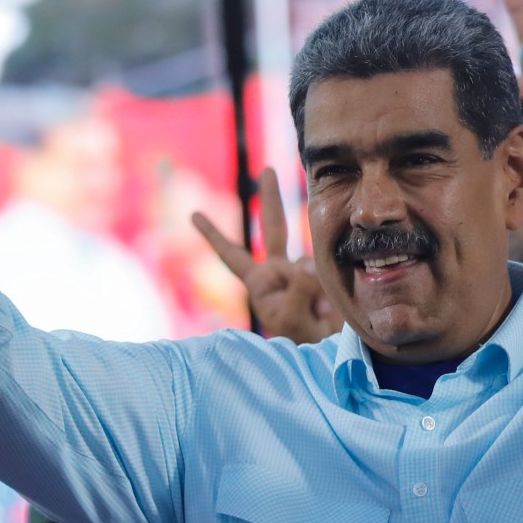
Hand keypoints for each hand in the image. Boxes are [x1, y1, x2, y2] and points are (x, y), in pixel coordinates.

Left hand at [193, 172, 339, 345]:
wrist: (324, 352)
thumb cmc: (297, 340)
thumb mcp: (290, 317)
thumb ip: (298, 287)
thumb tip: (306, 261)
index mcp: (260, 281)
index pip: (232, 254)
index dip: (214, 235)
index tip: (193, 215)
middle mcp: (279, 271)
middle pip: (273, 228)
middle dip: (271, 199)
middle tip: (267, 170)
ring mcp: (302, 272)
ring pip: (310, 261)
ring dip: (316, 290)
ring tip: (317, 317)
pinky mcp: (323, 276)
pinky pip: (328, 270)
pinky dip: (329, 291)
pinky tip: (327, 312)